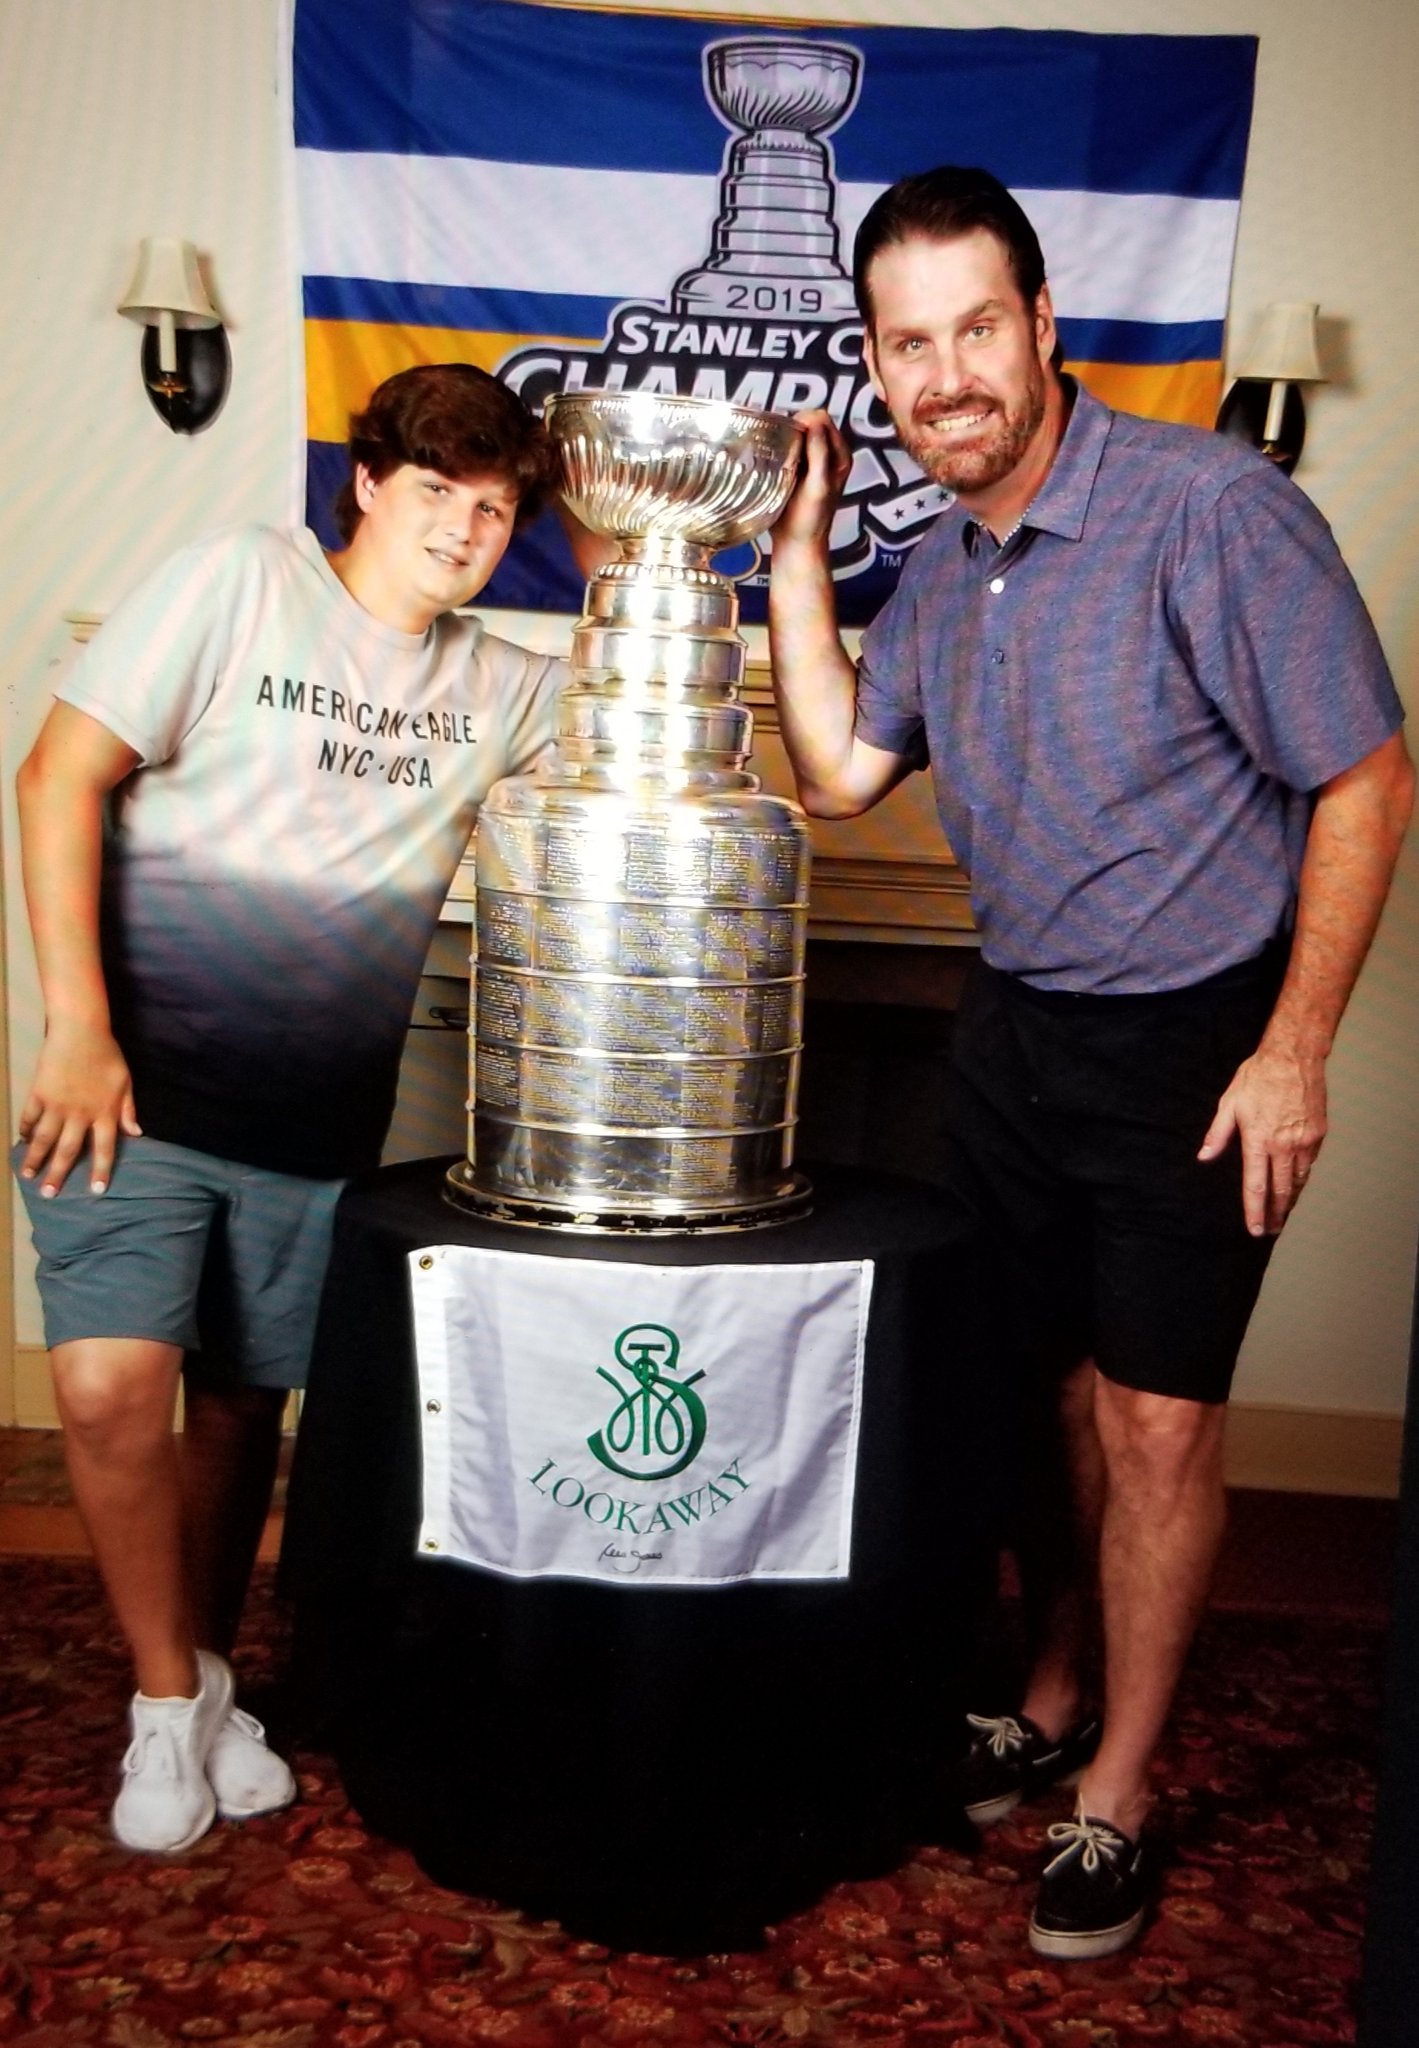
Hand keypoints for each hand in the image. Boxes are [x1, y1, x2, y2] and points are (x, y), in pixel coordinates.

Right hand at [17, 1021, 141, 1195]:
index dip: (101, 1170)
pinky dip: (24, 1129)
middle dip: (58, 1173)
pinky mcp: (39, 1093)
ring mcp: (57, 1104)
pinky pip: (29, 1116)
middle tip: (49, 1195)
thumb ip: (128, 1110)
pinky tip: (21, 1140)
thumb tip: (136, 1134)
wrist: (80, 1031)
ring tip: (27, 1175)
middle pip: (68, 1150)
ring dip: (35, 1158)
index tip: (96, 1191)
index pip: (104, 1148)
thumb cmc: (107, 1055)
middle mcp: (80, 1114)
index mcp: (103, 1113)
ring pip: (43, 1138)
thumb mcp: (125, 1082)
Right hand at [772, 409, 851, 553]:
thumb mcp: (817, 486)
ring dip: (784, 439)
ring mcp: (811, 460)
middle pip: (808, 422)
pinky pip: (786, 447)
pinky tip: (773, 462)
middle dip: (792, 429)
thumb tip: (814, 420)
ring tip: (778, 459)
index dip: (803, 423)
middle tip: (782, 453)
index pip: (822, 419)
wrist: (796, 544)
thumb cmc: (809, 520)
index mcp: (840, 455)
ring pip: (796, 434)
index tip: (790, 442)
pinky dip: (779, 449)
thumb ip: (819, 454)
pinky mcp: (796, 468)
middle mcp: (828, 454)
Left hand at [1197, 1043, 1326, 1235]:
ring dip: (1290, 1199)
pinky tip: (1295, 1182)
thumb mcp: (1229, 1103)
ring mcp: (1305, 1140)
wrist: (1294, 1057)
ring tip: (1282, 1212)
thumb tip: (1204, 1157)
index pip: (1256, 1185)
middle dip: (1276, 1214)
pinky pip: (1309, 1163)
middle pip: (1281, 1190)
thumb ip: (1217, 1134)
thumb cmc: (1258, 1077)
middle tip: (1271, 1229)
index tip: (1255, 1229)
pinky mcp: (1319, 1134)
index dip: (1255, 1211)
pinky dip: (1301, 1176)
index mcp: (1259, 1139)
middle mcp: (1284, 1145)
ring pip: (1299, 1180)